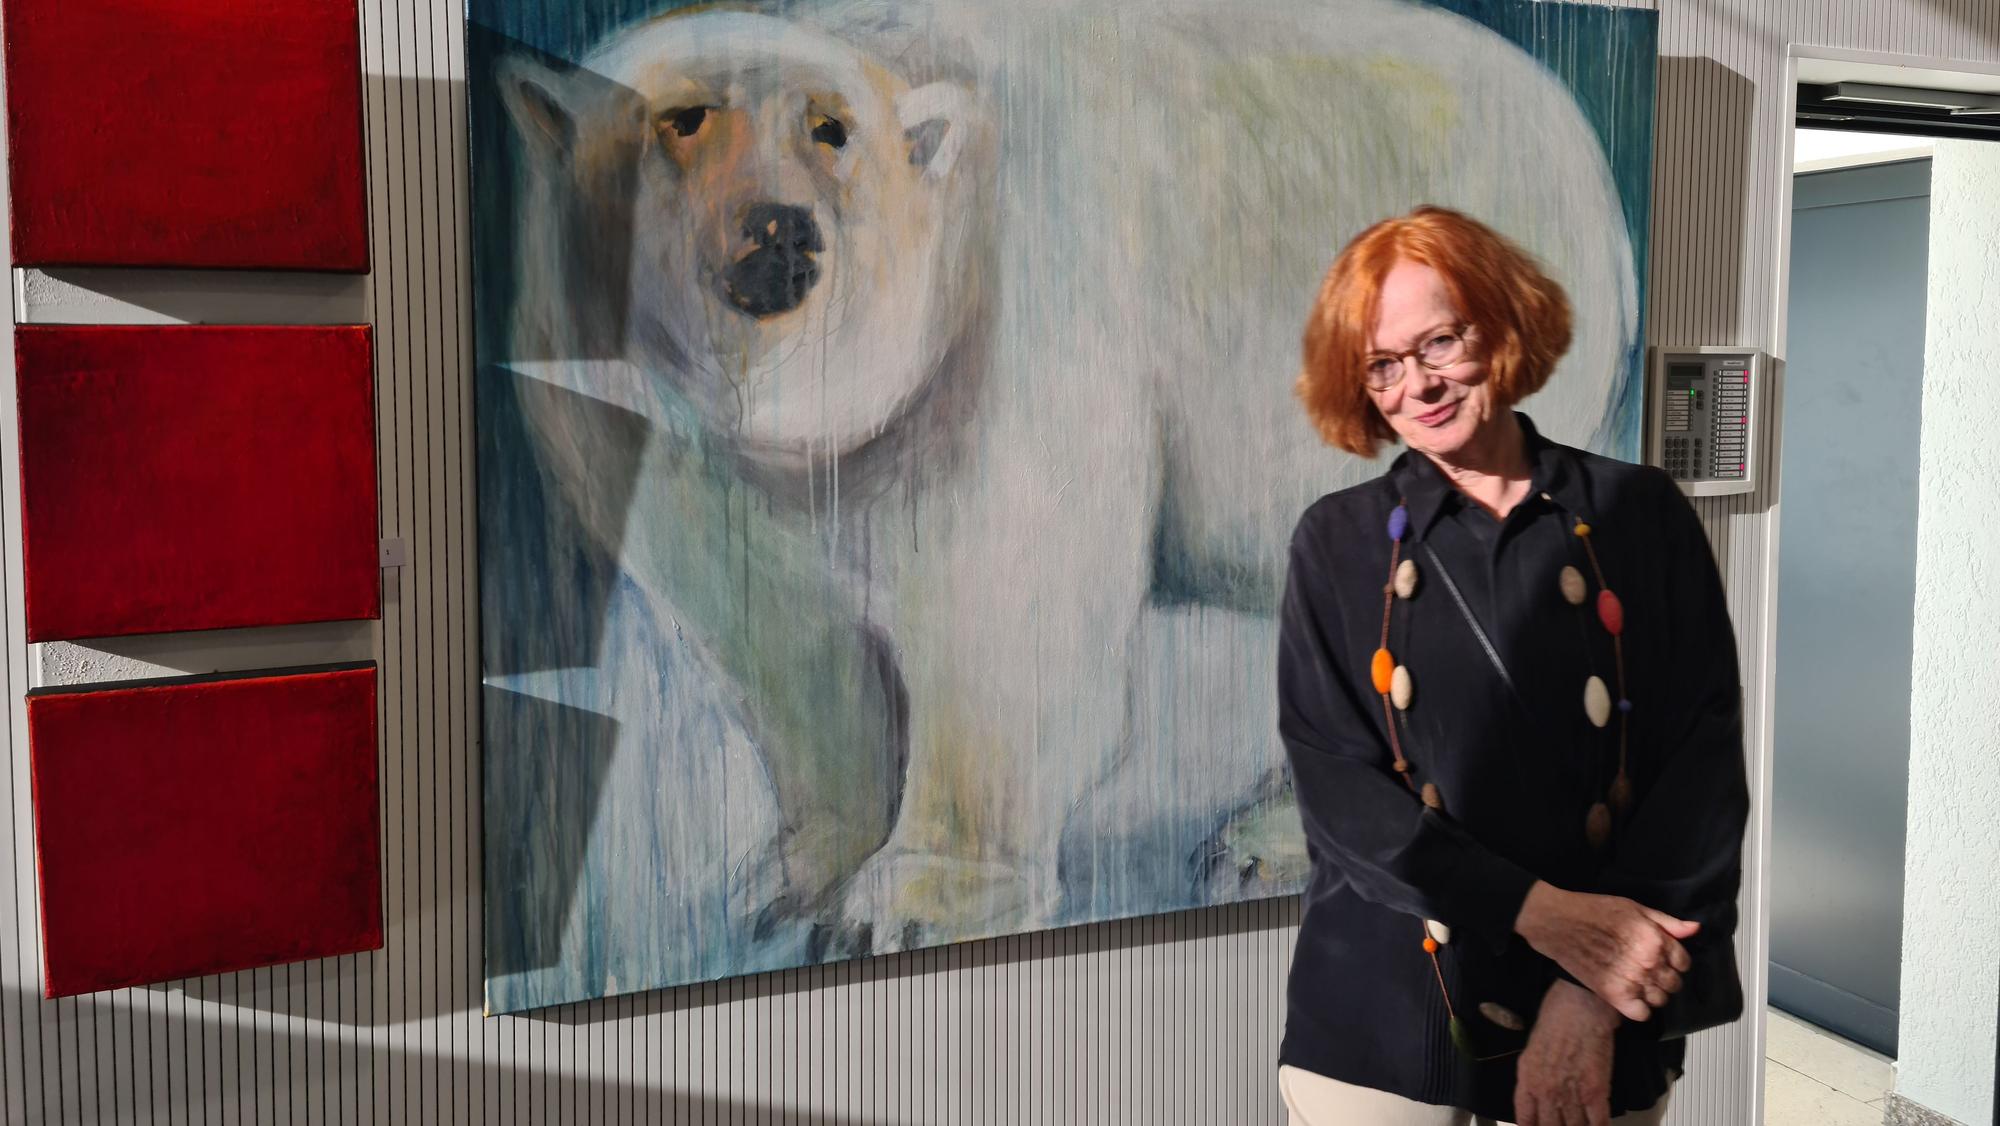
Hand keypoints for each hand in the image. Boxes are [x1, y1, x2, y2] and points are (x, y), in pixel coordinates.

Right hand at [1513, 881, 1697, 1021]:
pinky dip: (1639, 1009)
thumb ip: (1667, 922)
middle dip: (1665, 978)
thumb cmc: (1594, 911)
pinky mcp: (1614, 995)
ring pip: (1660, 1001)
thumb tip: (1694, 930)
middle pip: (1674, 984)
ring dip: (1653, 994)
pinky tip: (1630, 997)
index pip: (1684, 962)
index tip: (1663, 959)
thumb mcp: (1634, 908)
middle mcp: (1648, 962)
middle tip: (1648, 971)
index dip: (1675, 961)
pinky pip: (1641, 1014)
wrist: (1558, 923)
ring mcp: (1632, 980)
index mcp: (1655, 940)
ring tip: (1638, 984)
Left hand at [1515, 979, 1620, 1125]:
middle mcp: (1546, 1092)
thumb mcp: (1531, 1050)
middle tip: (1563, 1124)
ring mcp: (1571, 1095)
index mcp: (1527, 1081)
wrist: (1579, 1007)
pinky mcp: (1596, 1092)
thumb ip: (1533, 1077)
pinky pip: (1598, 1122)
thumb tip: (1538, 1096)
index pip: (1525, 1119)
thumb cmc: (1554, 1020)